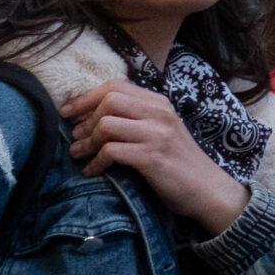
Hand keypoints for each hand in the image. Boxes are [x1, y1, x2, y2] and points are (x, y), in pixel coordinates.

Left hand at [61, 80, 249, 234]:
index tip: (66, 111)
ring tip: (79, 154)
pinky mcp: (152, 157)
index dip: (85, 97)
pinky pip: (111, 151)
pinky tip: (92, 171)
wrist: (207, 189)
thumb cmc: (179, 163)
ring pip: (107, 124)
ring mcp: (157, 134)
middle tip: (75, 138)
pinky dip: (95, 162)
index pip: (116, 86)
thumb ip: (136, 119)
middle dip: (85, 119)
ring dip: (87, 142)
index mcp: (159, 103)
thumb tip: (92, 117)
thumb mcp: (161, 131)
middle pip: (109, 101)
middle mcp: (159, 113)